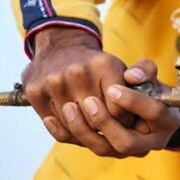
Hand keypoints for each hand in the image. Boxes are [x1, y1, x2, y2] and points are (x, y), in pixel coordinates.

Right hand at [22, 27, 133, 151]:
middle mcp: (77, 72)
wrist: (60, 46)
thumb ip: (144, 72)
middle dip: (106, 128)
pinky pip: (55, 125)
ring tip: (94, 129)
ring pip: (75, 126)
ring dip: (86, 133)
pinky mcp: (35, 91)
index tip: (126, 122)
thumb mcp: (123, 65)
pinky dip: (67, 131)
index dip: (124, 122)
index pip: (118, 110)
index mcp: (104, 65)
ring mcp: (54, 82)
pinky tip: (75, 126)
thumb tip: (135, 79)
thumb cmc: (97, 65)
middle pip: (96, 120)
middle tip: (111, 129)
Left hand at [75, 58, 179, 157]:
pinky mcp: (107, 150)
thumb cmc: (146, 87)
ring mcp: (127, 151)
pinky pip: (83, 148)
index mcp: (168, 121)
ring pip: (103, 149)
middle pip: (126, 143)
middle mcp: (151, 142)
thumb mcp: (150, 76)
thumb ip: (145, 70)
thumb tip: (132, 75)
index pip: (154, 114)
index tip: (113, 88)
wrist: (138, 107)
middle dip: (106, 123)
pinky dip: (66, 135)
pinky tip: (51, 119)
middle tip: (89, 101)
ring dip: (84, 130)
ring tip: (69, 107)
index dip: (134, 102)